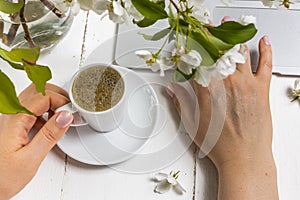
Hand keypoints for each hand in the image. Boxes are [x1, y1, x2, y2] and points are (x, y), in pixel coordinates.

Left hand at [0, 84, 73, 199]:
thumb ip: (50, 135)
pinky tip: (50, 124)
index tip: (72, 113)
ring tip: (62, 116)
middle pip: (37, 90)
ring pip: (34, 97)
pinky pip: (31, 109)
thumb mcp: (31, 158)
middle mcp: (11, 115)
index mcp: (15, 120)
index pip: (44, 96)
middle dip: (57, 95)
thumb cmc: (2, 177)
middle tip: (70, 109)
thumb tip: (65, 116)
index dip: (61, 101)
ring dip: (51, 102)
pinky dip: (45, 111)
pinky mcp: (13, 125)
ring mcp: (11, 119)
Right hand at [167, 36, 277, 198]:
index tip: (189, 37)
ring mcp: (246, 84)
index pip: (197, 60)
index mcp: (207, 90)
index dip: (192, 46)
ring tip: (228, 24)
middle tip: (207, 24)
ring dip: (232, 35)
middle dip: (210, 34)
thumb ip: (181, 102)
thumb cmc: (219, 144)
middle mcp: (227, 83)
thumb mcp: (192, 124)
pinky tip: (263, 41)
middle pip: (217, 51)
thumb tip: (172, 88)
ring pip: (239, 52)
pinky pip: (265, 65)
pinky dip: (266, 51)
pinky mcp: (261, 89)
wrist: (244, 158)